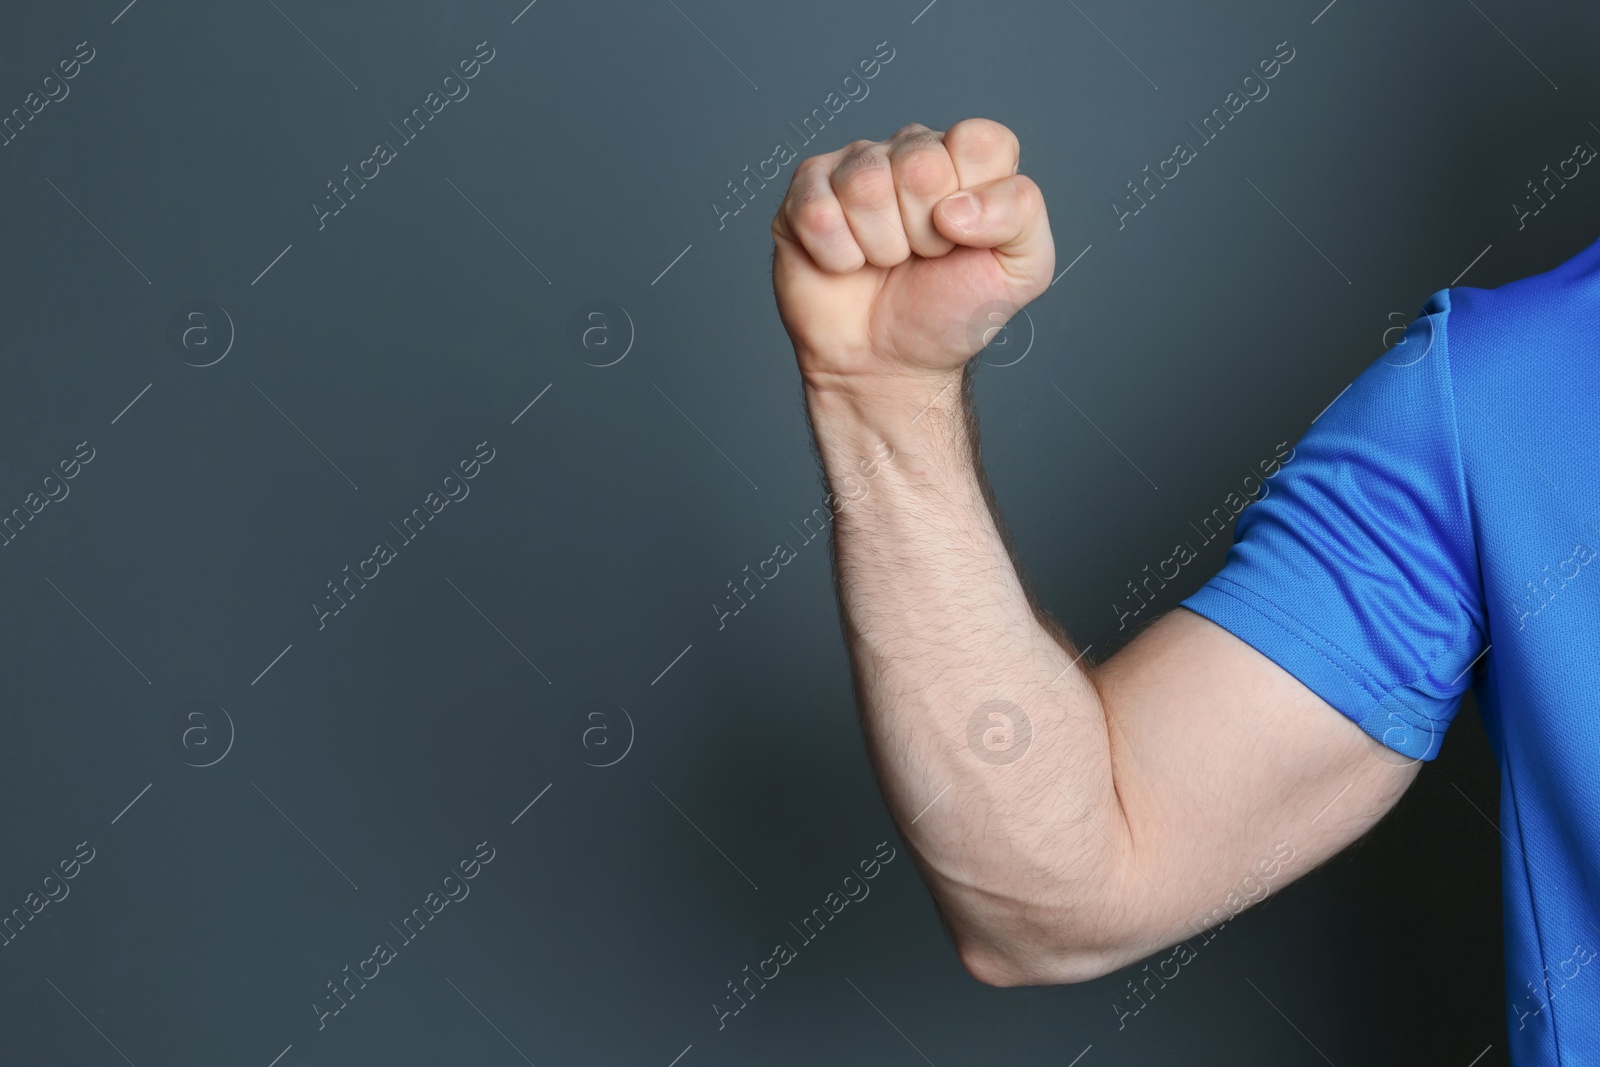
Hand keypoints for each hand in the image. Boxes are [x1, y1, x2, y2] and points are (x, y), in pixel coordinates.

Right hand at [771, 118, 1054, 390]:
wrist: (888, 366)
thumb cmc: (948, 313)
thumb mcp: (1022, 270)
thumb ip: (1022, 214)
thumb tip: (955, 205)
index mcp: (966, 158)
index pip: (978, 142)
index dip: (975, 203)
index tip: (964, 239)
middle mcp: (909, 152)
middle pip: (920, 163)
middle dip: (925, 231)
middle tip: (921, 257)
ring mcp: (853, 168)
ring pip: (865, 186)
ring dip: (880, 247)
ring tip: (884, 263)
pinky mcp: (805, 195)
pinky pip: (817, 210)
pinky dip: (837, 256)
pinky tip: (846, 265)